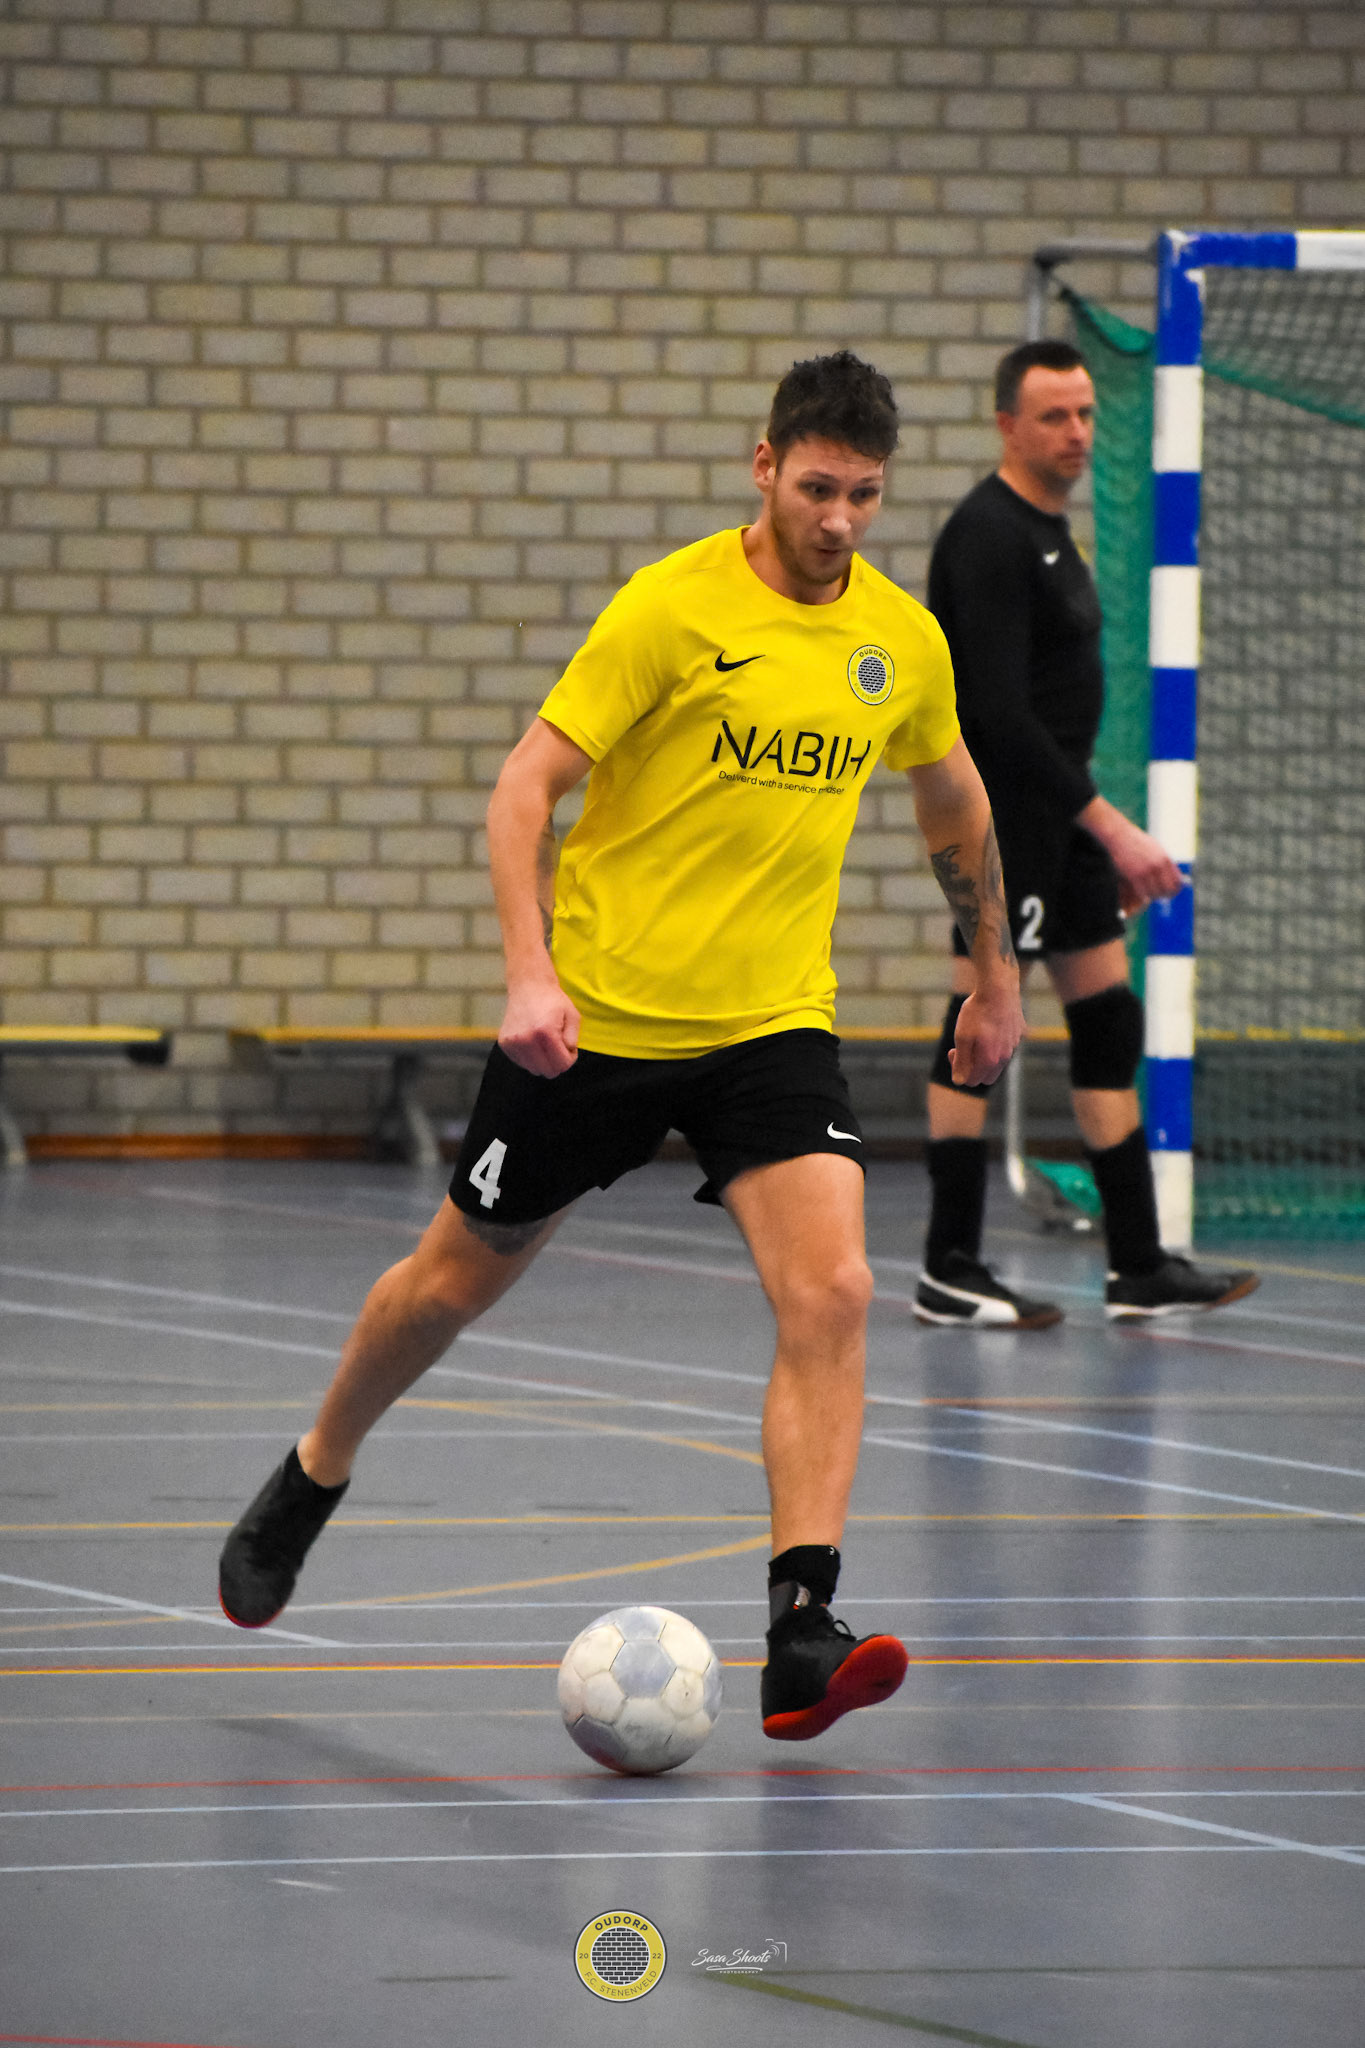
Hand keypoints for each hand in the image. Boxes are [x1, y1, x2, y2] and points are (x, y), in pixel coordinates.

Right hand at [498, 977, 580, 1077]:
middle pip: (548, 1071)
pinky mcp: (504, 1043)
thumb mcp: (573, 1016)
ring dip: (543, 1060)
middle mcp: (526, 1039)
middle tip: (558, 1045)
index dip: (570, 1058)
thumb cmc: (553, 1001)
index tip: (568, 1046)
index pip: (562, 1065)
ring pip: (534, 1070)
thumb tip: (566, 1056)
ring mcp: (513, 1042)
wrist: (528, 986)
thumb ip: (573, 1039)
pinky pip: (522, 1063)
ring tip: (545, 1042)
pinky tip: (532, 1040)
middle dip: (557, 1062)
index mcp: (545, 1032)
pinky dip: (531, 1056)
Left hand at [949, 982, 1025, 1087]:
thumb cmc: (977, 1012)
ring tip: (976, 1035)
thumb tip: (959, 1082)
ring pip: (998, 1062)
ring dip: (984, 1055)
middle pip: (987, 1077)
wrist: (998, 988)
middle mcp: (1005, 1057)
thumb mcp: (962, 1036)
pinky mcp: (1019, 1034)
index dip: (959, 1071)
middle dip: (973, 1068)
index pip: (972, 1081)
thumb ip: (961, 1062)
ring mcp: (1014, 1045)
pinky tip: (989, 1025)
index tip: (954, 1052)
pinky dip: (996, 1043)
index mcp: (990, 1061)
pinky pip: (1006, 1046)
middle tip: (963, 1048)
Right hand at [1079, 798, 1184, 912]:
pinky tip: (1142, 894)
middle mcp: (1158, 865)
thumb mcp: (1156, 848)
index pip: (1177, 881)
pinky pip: (1143, 892)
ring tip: (1150, 894)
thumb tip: (1175, 875)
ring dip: (1153, 896)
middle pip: (1168, 889)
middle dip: (1165, 895)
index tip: (1171, 892)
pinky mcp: (1134, 875)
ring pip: (1155, 893)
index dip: (1175, 889)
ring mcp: (1146, 871)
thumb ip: (1165, 862)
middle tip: (1161, 896)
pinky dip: (1143, 896)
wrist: (1120, 836)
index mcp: (1165, 858)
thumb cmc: (1136, 842)